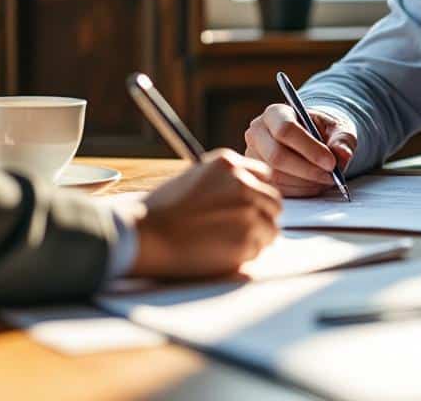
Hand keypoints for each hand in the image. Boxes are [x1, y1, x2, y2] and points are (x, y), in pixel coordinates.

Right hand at [128, 149, 281, 278]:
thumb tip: (247, 198)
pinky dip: (245, 255)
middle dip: (262, 217)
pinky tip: (220, 253)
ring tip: (226, 243)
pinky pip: (258, 250)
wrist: (146, 234)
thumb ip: (225, 183)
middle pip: (274, 202)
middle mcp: (244, 183)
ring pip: (271, 228)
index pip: (265, 176)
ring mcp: (249, 211)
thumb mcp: (196, 179)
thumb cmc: (162, 211)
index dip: (258, 194)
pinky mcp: (247, 239)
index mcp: (229, 164)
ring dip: (255, 238)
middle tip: (241, 230)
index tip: (249, 206)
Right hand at [244, 103, 355, 196]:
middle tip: (330, 176)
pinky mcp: (258, 175)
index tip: (331, 162)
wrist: (312, 139)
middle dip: (307, 170)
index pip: (285, 130)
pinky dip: (300, 191)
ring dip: (306, 183)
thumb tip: (342, 154)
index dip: (309, 149)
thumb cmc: (323, 131)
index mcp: (275, 113)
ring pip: (277, 176)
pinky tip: (314, 185)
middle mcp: (258, 133)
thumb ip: (342, 140)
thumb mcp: (338, 129)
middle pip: (277, 156)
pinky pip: (277, 189)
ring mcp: (254, 156)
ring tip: (326, 179)